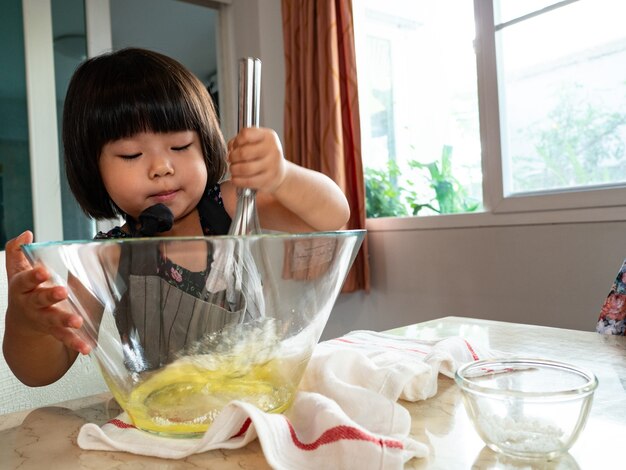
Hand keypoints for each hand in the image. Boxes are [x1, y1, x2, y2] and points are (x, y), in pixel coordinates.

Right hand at [5, 231, 89, 354]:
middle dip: (49, 295)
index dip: (33, 275)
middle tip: (62, 291)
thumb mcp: (18, 270)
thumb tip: (26, 234)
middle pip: (38, 300)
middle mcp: (30, 304)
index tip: (44, 271)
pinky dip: (76, 343)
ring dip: (64, 321)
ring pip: (52, 321)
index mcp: (23, 287)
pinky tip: (87, 348)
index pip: (24, 280)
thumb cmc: (26, 289)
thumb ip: (18, 251)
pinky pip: (65, 339)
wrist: (23, 323)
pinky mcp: (54, 332)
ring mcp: (42, 320)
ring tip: (77, 321)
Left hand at [227, 127, 286, 193]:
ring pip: (244, 168)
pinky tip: (236, 178)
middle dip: (232, 157)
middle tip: (231, 159)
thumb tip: (231, 148)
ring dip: (234, 169)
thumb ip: (241, 141)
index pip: (246, 134)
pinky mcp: (268, 180)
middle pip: (243, 152)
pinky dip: (237, 180)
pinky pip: (248, 181)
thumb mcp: (256, 141)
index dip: (236, 141)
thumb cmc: (263, 154)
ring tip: (233, 169)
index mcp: (268, 136)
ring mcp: (272, 166)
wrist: (279, 171)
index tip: (235, 146)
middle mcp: (272, 149)